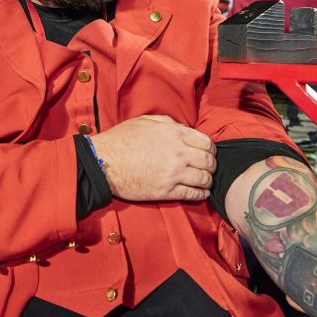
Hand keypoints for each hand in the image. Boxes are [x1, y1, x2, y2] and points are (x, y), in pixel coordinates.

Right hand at [87, 115, 215, 201]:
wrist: (105, 161)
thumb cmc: (122, 139)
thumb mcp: (146, 121)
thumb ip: (169, 123)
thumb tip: (182, 129)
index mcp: (175, 134)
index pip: (206, 142)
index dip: (210, 149)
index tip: (208, 153)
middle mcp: (178, 153)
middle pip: (208, 162)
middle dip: (211, 165)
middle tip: (208, 168)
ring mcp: (173, 173)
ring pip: (204, 179)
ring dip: (207, 181)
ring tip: (205, 181)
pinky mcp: (166, 191)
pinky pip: (192, 194)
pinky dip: (200, 195)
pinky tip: (200, 193)